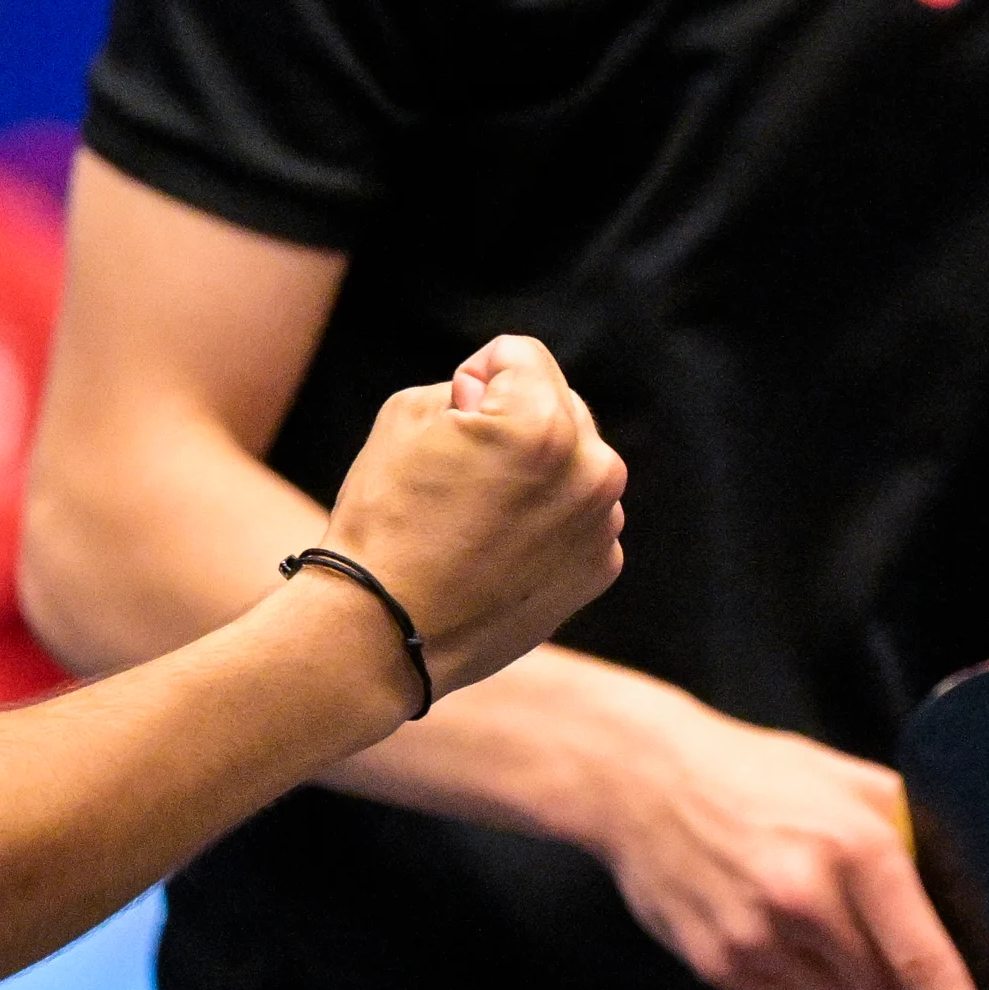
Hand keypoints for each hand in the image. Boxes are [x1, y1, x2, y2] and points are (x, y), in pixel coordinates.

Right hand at [321, 335, 627, 696]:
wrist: (386, 634)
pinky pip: (579, 514)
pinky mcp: (600, 568)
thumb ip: (465, 386)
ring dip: (538, 470)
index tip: (449, 424)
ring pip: (574, 461)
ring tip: (481, 515)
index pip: (519, 355)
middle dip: (515, 420)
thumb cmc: (386, 521)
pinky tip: (501, 549)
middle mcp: (592, 470)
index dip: (473, 377)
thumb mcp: (406, 416)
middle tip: (462, 472)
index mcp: (544, 423)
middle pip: (557, 403)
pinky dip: (548, 520)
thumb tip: (495, 395)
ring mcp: (601, 525)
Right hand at [580, 696, 988, 989]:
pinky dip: (785, 966)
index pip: (922, 955)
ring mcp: (758, 938)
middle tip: (848, 905)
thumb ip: (904, 823)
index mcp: (854, 848)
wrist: (641, 779)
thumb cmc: (749, 772)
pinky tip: (755, 910)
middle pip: (883, 988)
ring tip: (791, 897)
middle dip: (882, 961)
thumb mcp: (840, 775)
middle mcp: (807, 898)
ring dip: (830, 965)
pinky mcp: (720, 965)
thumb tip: (958, 874)